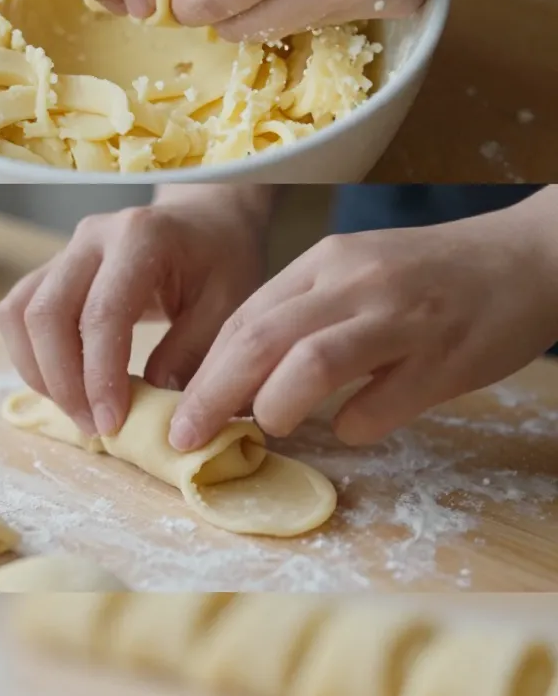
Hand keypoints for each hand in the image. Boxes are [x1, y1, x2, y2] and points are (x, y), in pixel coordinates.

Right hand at [0, 188, 269, 437]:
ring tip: (77, 411)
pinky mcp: (51, 270)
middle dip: (62, 382)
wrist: (204, 222)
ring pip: (19, 314)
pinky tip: (64, 387)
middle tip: (94, 426)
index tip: (112, 424)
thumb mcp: (228, 306)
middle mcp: (91, 238)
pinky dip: (31, 358)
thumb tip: (153, 403)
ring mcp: (64, 250)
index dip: (99, 376)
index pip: (102, 314)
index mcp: (140, 238)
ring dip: (39, 373)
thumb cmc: (220, 263)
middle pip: (46, 314)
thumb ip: (192, 352)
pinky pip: (18, 315)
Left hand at [169, 191, 557, 450]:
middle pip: (262, 339)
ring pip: (314, 362)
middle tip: (185, 438)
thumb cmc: (430, 277)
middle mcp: (357, 281)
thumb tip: (239, 380)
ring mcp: (402, 317)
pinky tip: (356, 426)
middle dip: (212, 395)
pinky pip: (381, 404)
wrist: (529, 257)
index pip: (245, 317)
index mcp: (328, 262)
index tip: (173, 410)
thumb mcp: (357, 275)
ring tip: (269, 428)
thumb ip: (303, 315)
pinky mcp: (444, 357)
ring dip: (276, 405)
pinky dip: (356, 426)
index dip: (202, 369)